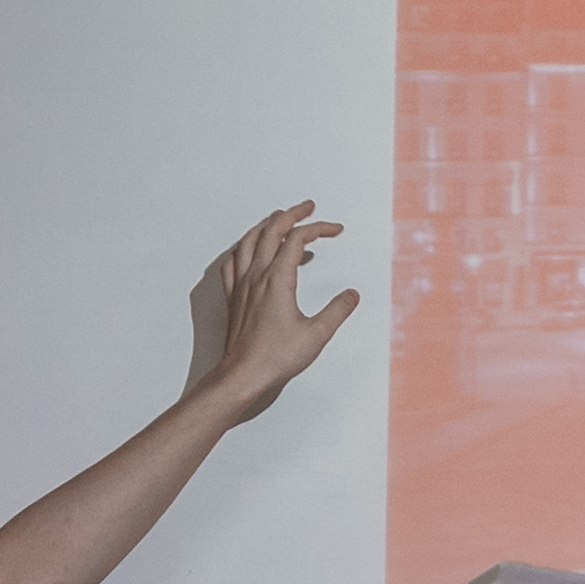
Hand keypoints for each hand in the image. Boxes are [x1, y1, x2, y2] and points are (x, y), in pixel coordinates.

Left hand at [183, 201, 360, 423]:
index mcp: (277, 279)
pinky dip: (244, 248)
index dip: (318, 228)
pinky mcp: (233, 297)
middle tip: (308, 208)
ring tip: (280, 220)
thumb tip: (351, 295)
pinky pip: (233, 262)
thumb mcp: (316, 335)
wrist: (243, 375)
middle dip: (292, 214)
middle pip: (271, 230)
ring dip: (267, 225)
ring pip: (249, 241)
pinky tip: (249, 252)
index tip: (335, 230)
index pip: (297, 239)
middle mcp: (256, 276)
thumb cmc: (275, 358)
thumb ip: (337, 311)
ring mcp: (241, 285)